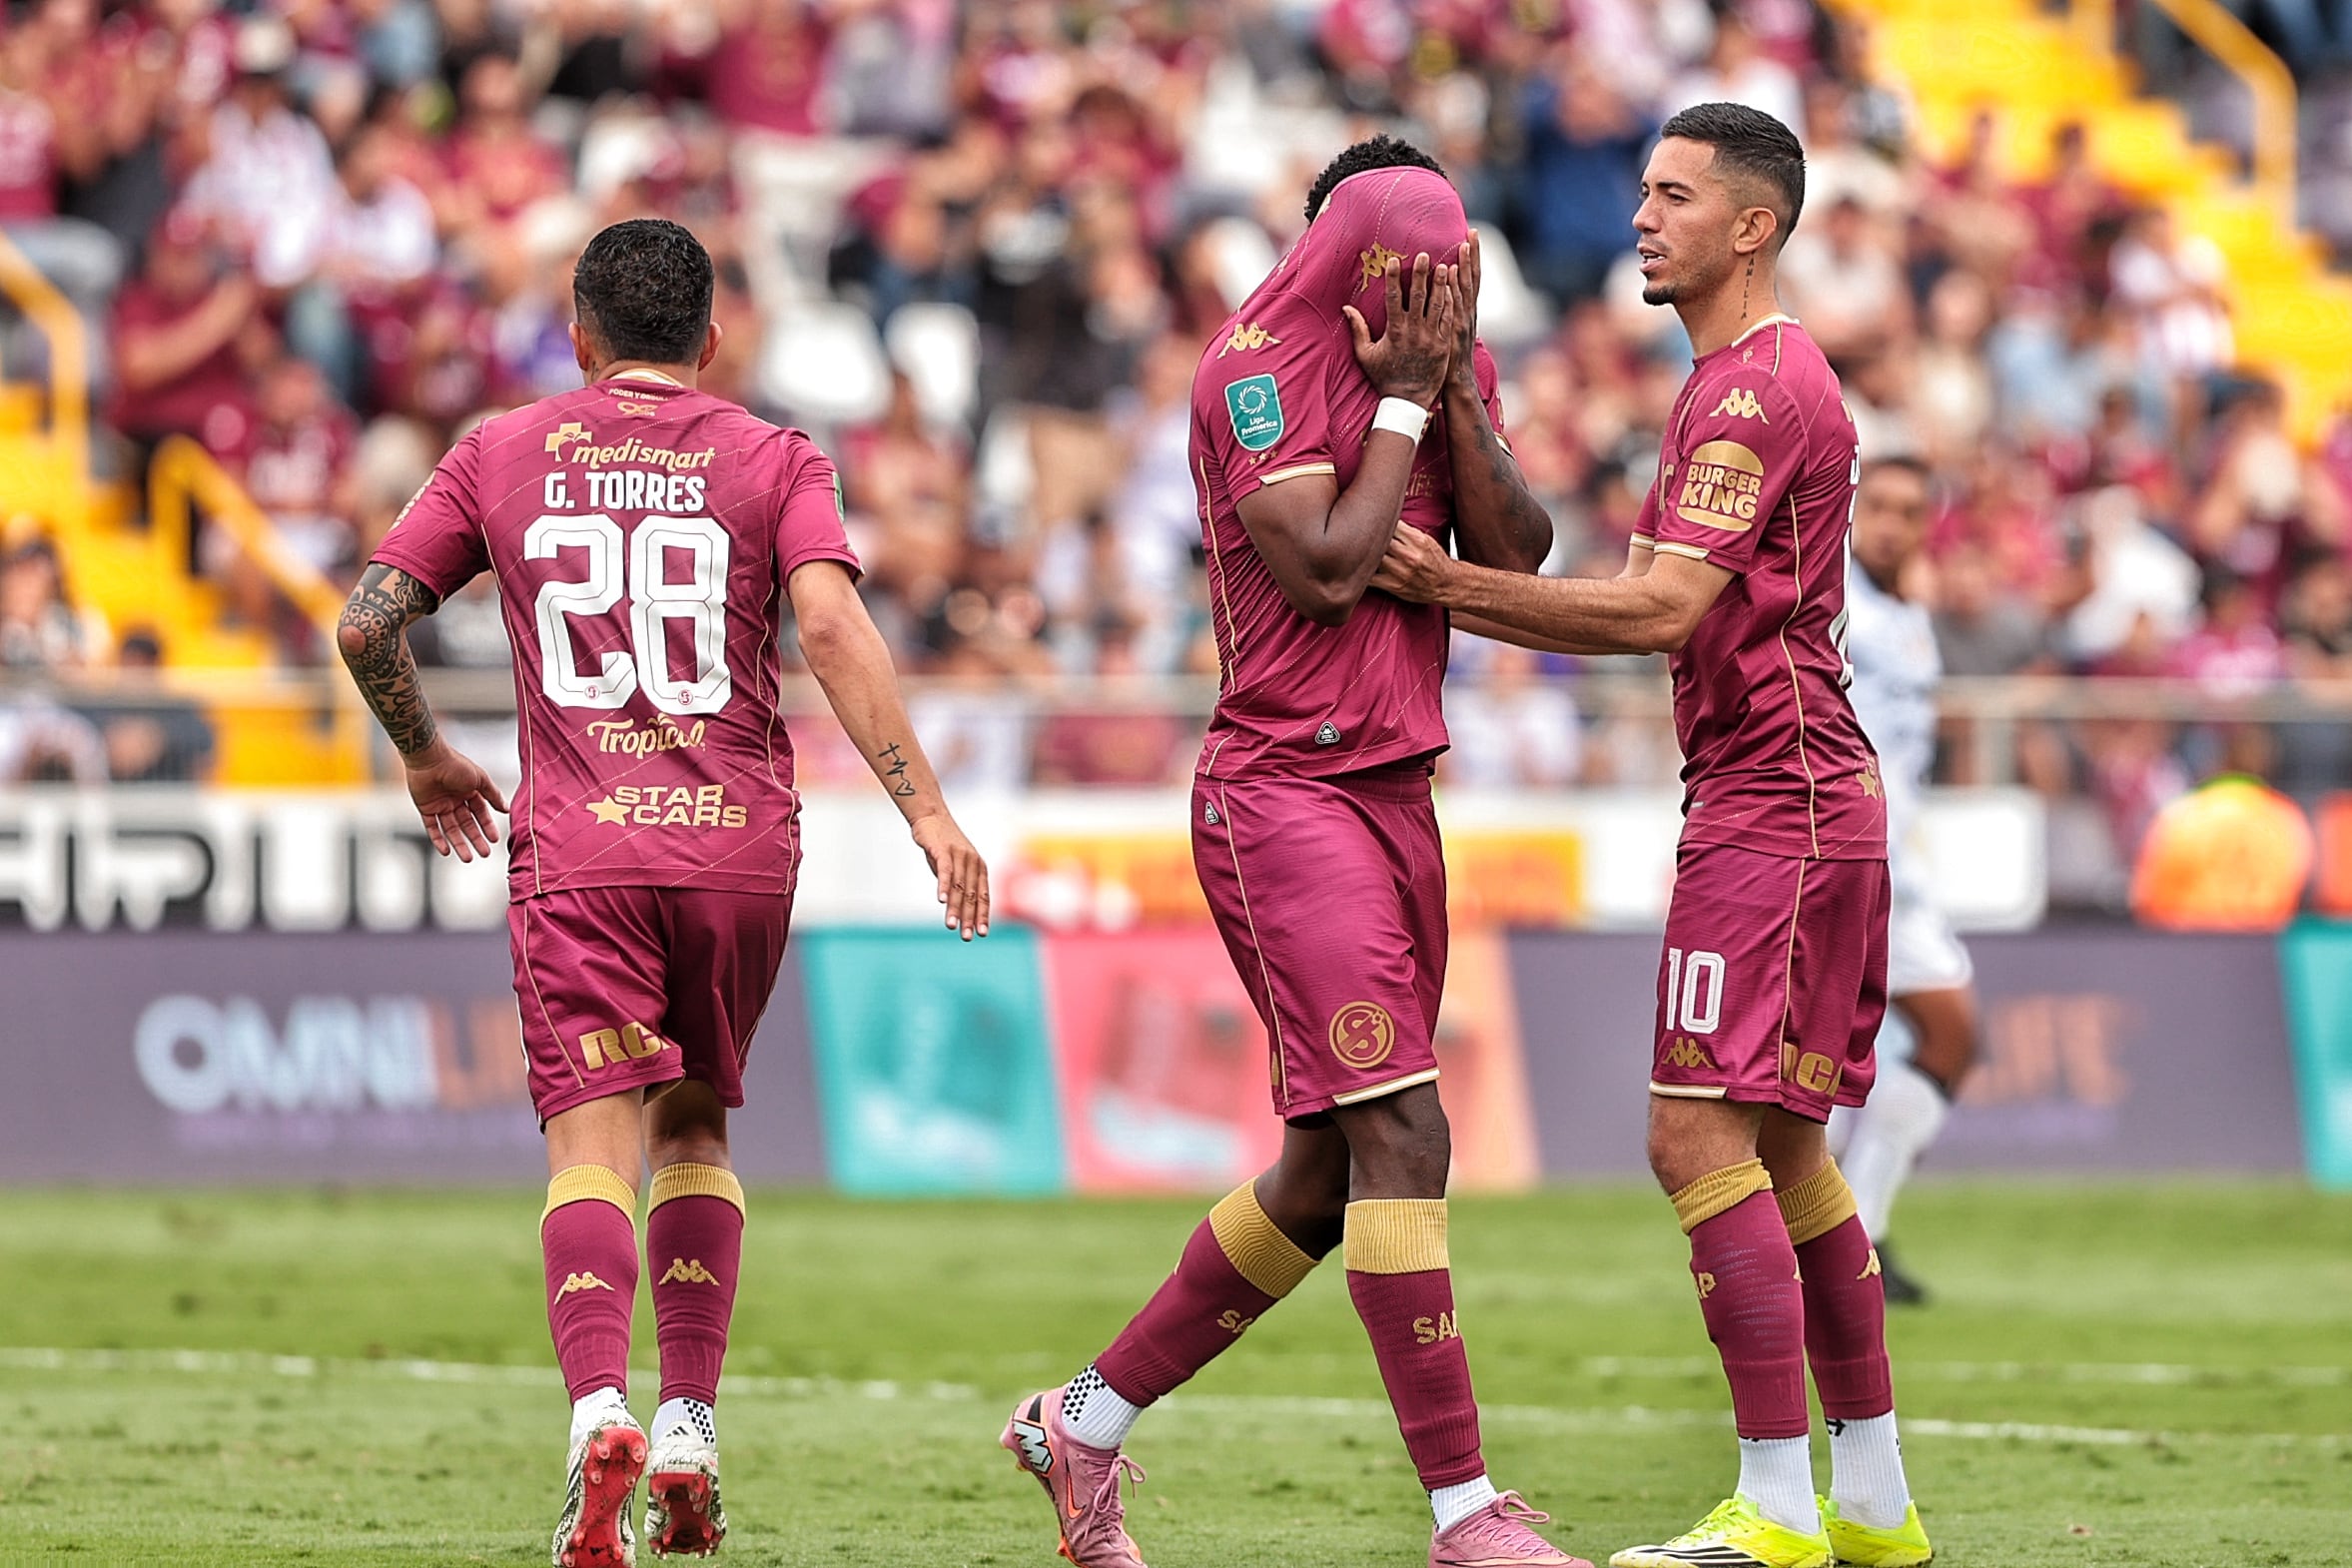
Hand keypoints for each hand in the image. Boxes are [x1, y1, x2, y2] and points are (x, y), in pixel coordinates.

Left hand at [403, 739, 507, 861]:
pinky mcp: (426, 809)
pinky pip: (432, 827)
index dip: (487, 826)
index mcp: (469, 791)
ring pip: (451, 829)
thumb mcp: (480, 780)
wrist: (429, 758)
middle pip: (467, 824)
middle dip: (475, 839)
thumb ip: (493, 795)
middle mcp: (455, 800)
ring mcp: (440, 805)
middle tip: (484, 853)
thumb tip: (506, 809)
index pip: (480, 813)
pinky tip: (446, 851)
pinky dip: (438, 839)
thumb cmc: (455, 765)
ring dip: (459, 843)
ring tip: (468, 858)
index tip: (494, 840)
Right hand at [911, 812, 990, 939]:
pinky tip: (941, 902)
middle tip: (966, 937)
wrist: (931, 817)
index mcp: (980, 868)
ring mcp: (960, 856)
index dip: (982, 915)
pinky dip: (943, 887)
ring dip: (954, 908)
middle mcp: (973, 862)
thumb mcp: (955, 866)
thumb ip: (958, 884)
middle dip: (969, 918)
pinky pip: (945, 872)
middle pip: (972, 895)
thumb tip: (957, 906)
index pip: (983, 896)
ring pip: (958, 887)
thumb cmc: (943, 845)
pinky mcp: (944, 850)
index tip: (982, 934)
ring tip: (951, 926)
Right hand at [1344, 251, 1456, 406]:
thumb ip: (1357, 330)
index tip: (1395, 260)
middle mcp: (1414, 332)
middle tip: (1425, 254)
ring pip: (1437, 305)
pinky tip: (1453, 290)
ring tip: (1445, 266)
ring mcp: (1431, 338)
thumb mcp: (1365, 355)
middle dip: (1421, 274)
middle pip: (1419, 296)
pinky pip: (1448, 320)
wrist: (1407, 401)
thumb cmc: (1384, 378)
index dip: (1394, 278)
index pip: (1394, 298)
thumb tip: (1346, 307)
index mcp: (1395, 331)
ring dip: (1441, 285)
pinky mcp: (1443, 345)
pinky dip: (1450, 304)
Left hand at [1370, 521, 1455, 603]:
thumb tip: (1384, 518)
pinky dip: (1365, 572)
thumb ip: (1405, 531)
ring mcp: (1401, 572)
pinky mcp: (1393, 586)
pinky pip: (1371, 578)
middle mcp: (1409, 555)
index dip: (1379, 523)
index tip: (1372, 521)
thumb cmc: (1434, 560)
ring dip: (1367, 554)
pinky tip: (1363, 567)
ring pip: (1373, 557)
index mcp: (1417, 540)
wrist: (1446, 584)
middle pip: (1379, 540)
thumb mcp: (1425, 539)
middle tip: (1362, 535)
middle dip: (1371, 537)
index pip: (1391, 524)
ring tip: (1361, 550)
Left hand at [1445, 232, 1481, 392]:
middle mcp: (1468, 312)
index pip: (1470, 278)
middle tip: (1472, 231)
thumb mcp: (1449, 333)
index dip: (1471, 258)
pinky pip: (1452, 303)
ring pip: (1464, 287)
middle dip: (1472, 254)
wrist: (1455, 383)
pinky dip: (1452, 288)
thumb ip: (1446, 314)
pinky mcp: (1453, 329)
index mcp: (1466, 311)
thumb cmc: (1448, 359)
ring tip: (1462, 244)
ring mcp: (1463, 320)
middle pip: (1472, 277)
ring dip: (1464, 265)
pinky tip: (1449, 272)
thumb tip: (1440, 295)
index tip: (1469, 236)